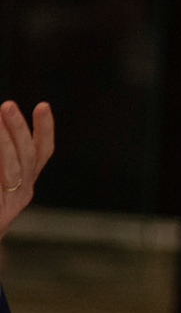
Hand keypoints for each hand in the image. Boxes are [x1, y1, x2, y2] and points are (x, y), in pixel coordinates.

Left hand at [0, 101, 53, 237]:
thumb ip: (5, 159)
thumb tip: (0, 127)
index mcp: (23, 184)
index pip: (41, 152)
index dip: (45, 129)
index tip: (43, 106)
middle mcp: (22, 194)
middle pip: (27, 157)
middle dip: (18, 129)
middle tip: (7, 105)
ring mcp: (9, 206)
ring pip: (12, 169)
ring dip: (4, 142)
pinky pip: (0, 185)